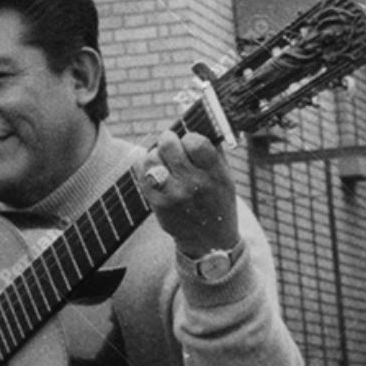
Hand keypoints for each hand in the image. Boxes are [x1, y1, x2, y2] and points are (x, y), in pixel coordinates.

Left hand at [139, 130, 239, 258]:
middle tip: (169, 143)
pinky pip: (141, 174)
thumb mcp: (224, 177)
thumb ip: (211, 153)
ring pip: (152, 158)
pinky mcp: (157, 204)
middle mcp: (194, 184)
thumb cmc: (216, 201)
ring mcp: (173, 195)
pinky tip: (153, 169)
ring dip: (155, 154)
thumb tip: (194, 125)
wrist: (209, 240)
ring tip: (162, 159)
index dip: (189, 137)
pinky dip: (144, 166)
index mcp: (215, 174)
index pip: (195, 141)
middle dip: (168, 140)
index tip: (189, 142)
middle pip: (168, 145)